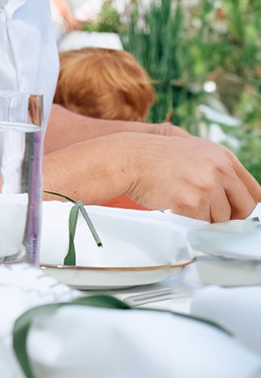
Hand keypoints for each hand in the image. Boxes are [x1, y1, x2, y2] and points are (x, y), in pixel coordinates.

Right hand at [120, 133, 260, 221]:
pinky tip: (176, 208)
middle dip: (229, 217)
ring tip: (184, 205)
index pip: (254, 191)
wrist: (129, 159)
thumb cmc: (156, 157)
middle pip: (242, 209)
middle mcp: (219, 170)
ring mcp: (206, 186)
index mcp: (224, 157)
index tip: (242, 215)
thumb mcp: (195, 153)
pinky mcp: (191, 202)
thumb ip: (219, 171)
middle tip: (212, 215)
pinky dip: (189, 222)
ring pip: (220, 219)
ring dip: (204, 218)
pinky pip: (200, 224)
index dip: (248, 207)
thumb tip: (236, 197)